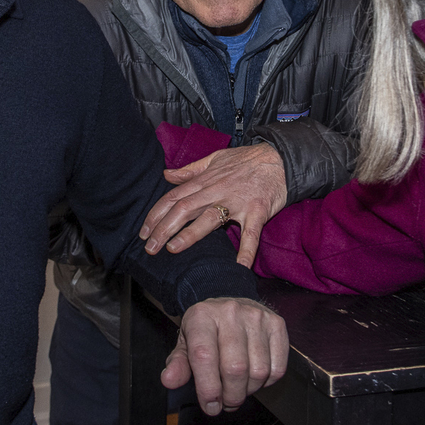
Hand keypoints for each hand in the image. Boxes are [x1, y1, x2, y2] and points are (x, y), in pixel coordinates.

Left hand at [139, 143, 287, 266]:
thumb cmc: (247, 160)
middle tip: (150, 248)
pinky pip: (251, 233)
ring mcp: (238, 201)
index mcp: (206, 180)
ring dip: (190, 234)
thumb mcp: (215, 159)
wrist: (281, 158)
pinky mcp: (258, 211)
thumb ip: (190, 170)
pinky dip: (246, 250)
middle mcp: (218, 190)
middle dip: (164, 228)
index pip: (174, 197)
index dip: (156, 215)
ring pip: (210, 218)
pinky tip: (239, 267)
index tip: (143, 232)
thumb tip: (167, 175)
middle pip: (185, 209)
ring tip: (174, 249)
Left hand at [161, 297, 287, 415]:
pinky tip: (254, 377)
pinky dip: (266, 383)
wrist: (229, 304)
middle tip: (226, 402)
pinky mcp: (277, 324)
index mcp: (201, 317)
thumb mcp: (186, 343)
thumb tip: (169, 380)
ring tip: (239, 388)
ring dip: (248, 391)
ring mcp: (257, 317)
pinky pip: (277, 368)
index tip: (210, 406)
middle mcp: (230, 312)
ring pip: (258, 371)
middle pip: (235, 368)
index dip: (208, 388)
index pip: (204, 356)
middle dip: (231, 396)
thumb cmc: (206, 330)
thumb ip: (178, 364)